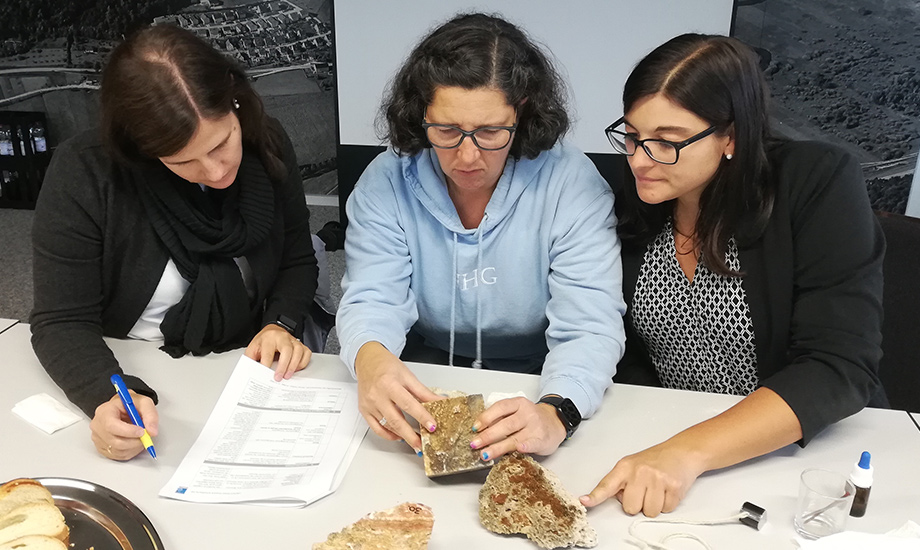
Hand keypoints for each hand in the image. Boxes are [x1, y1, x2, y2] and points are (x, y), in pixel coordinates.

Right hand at [90, 391, 158, 460]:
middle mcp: (98, 426)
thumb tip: (152, 431)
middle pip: (115, 441)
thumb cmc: (130, 405)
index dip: (128, 432)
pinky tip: (134, 442)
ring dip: (134, 447)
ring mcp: (98, 438)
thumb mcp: (143, 402)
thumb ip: (150, 415)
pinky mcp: (102, 448)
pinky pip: (117, 456)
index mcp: (104, 412)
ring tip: (140, 438)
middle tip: (146, 436)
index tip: (142, 432)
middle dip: (135, 441)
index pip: (111, 426)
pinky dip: (130, 452)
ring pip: (118, 451)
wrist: (121, 408)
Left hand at [245, 323, 311, 380]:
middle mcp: (282, 337)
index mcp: (269, 338)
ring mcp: (293, 340)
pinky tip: (296, 369)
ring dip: (294, 365)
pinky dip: (303, 362)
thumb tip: (251, 372)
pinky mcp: (300, 344)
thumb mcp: (253, 348)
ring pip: (298, 351)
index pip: (268, 352)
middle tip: (279, 378)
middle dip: (283, 365)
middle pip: (287, 350)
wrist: (272, 331)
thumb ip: (251, 359)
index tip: (265, 375)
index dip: (266, 364)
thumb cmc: (263, 342)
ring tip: (288, 376)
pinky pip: (306, 353)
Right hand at [355, 342, 441, 453]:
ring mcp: (369, 405)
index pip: (408, 404)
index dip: (422, 416)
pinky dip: (388, 435)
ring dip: (401, 436)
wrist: (367, 360)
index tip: (432, 426)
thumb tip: (439, 401)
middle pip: (395, 420)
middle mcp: (377, 395)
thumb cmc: (387, 365)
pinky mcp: (364, 410)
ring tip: (415, 442)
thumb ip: (423, 392)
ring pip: (386, 426)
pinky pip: (376, 428)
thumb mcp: (408, 376)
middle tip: (422, 444)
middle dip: (410, 435)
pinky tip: (398, 436)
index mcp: (389, 384)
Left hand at [469, 398, 566, 460]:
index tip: (475, 428)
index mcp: (518, 403)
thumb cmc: (531, 418)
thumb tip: (479, 431)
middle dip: (488, 436)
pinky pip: (533, 443)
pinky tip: (519, 450)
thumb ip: (501, 418)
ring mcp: (536, 427)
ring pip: (514, 438)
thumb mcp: (517, 411)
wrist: (555, 422)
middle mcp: (527, 414)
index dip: (486, 418)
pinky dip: (525, 447)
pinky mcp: (543, 440)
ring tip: (485, 454)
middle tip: (475, 444)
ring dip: (498, 447)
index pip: (500, 408)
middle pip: (505, 425)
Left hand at [579, 440, 705, 516]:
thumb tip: (616, 498)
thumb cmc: (655, 461)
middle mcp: (639, 472)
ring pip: (648, 512)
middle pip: (629, 508)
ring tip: (657, 489)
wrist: (681, 452)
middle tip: (645, 489)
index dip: (595, 497)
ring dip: (653, 505)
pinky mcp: (673, 487)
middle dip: (638, 503)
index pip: (606, 485)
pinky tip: (667, 490)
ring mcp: (657, 479)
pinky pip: (665, 510)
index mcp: (625, 467)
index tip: (585, 502)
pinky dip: (667, 504)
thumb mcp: (632, 465)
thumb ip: (621, 482)